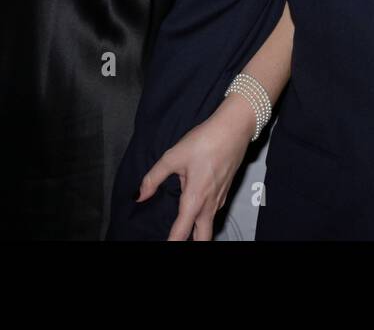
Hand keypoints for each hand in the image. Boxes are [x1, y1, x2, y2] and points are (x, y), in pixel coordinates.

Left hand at [135, 93, 256, 240]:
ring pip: (209, 227)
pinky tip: (195, 211)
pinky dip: (203, 219)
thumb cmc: (205, 141)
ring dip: (197, 233)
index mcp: (195, 200)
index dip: (170, 243)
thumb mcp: (173, 157)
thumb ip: (153, 178)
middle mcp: (209, 205)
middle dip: (191, 244)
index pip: (181, 234)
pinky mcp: (225, 192)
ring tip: (182, 231)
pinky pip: (213, 213)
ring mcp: (220, 200)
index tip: (162, 246)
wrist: (234, 128)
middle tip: (175, 241)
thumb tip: (139, 195)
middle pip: (203, 239)